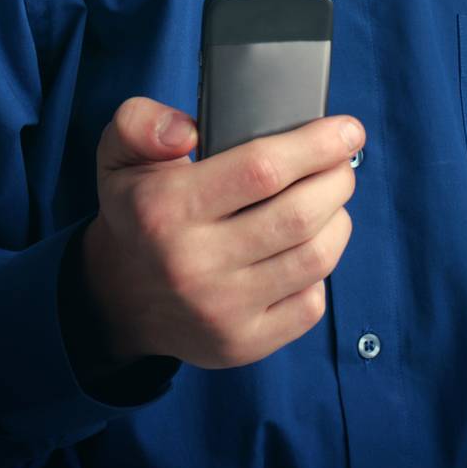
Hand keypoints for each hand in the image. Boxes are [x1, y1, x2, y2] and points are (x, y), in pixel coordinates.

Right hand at [84, 97, 363, 370]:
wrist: (121, 297)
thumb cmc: (139, 209)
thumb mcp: (119, 151)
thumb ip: (141, 123)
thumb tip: (188, 131)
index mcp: (165, 208)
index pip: (261, 170)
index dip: (315, 145)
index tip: (347, 128)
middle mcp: (193, 264)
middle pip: (298, 214)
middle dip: (337, 179)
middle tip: (341, 162)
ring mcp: (221, 311)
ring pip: (314, 258)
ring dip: (339, 219)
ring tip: (331, 198)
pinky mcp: (242, 344)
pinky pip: (311, 304)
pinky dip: (322, 269)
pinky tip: (309, 245)